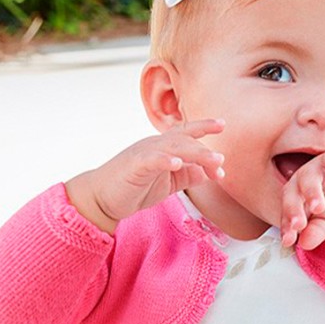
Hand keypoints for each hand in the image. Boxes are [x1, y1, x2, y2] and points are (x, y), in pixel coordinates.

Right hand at [66, 119, 225, 231]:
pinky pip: (151, 160)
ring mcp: (144, 153)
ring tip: (213, 161)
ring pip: (173, 148)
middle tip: (222, 160)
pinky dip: (165, 160)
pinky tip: (177, 164)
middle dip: (205, 149)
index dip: (204, 126)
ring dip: (195, 153)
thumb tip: (208, 173)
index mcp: (163, 147)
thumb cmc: (135, 188)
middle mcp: (154, 145)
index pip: (186, 133)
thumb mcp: (168, 183)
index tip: (223, 125)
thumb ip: (187, 176)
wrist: (101, 198)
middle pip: (184, 140)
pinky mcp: (134, 166)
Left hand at [281, 151, 324, 249]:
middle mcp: (301, 183)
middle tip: (299, 225)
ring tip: (319, 207)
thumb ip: (317, 232)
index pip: (287, 215)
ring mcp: (317, 169)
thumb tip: (305, 244)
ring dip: (312, 191)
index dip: (287, 228)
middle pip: (292, 194)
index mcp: (296, 201)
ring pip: (308, 177)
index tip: (288, 241)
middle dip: (294, 210)